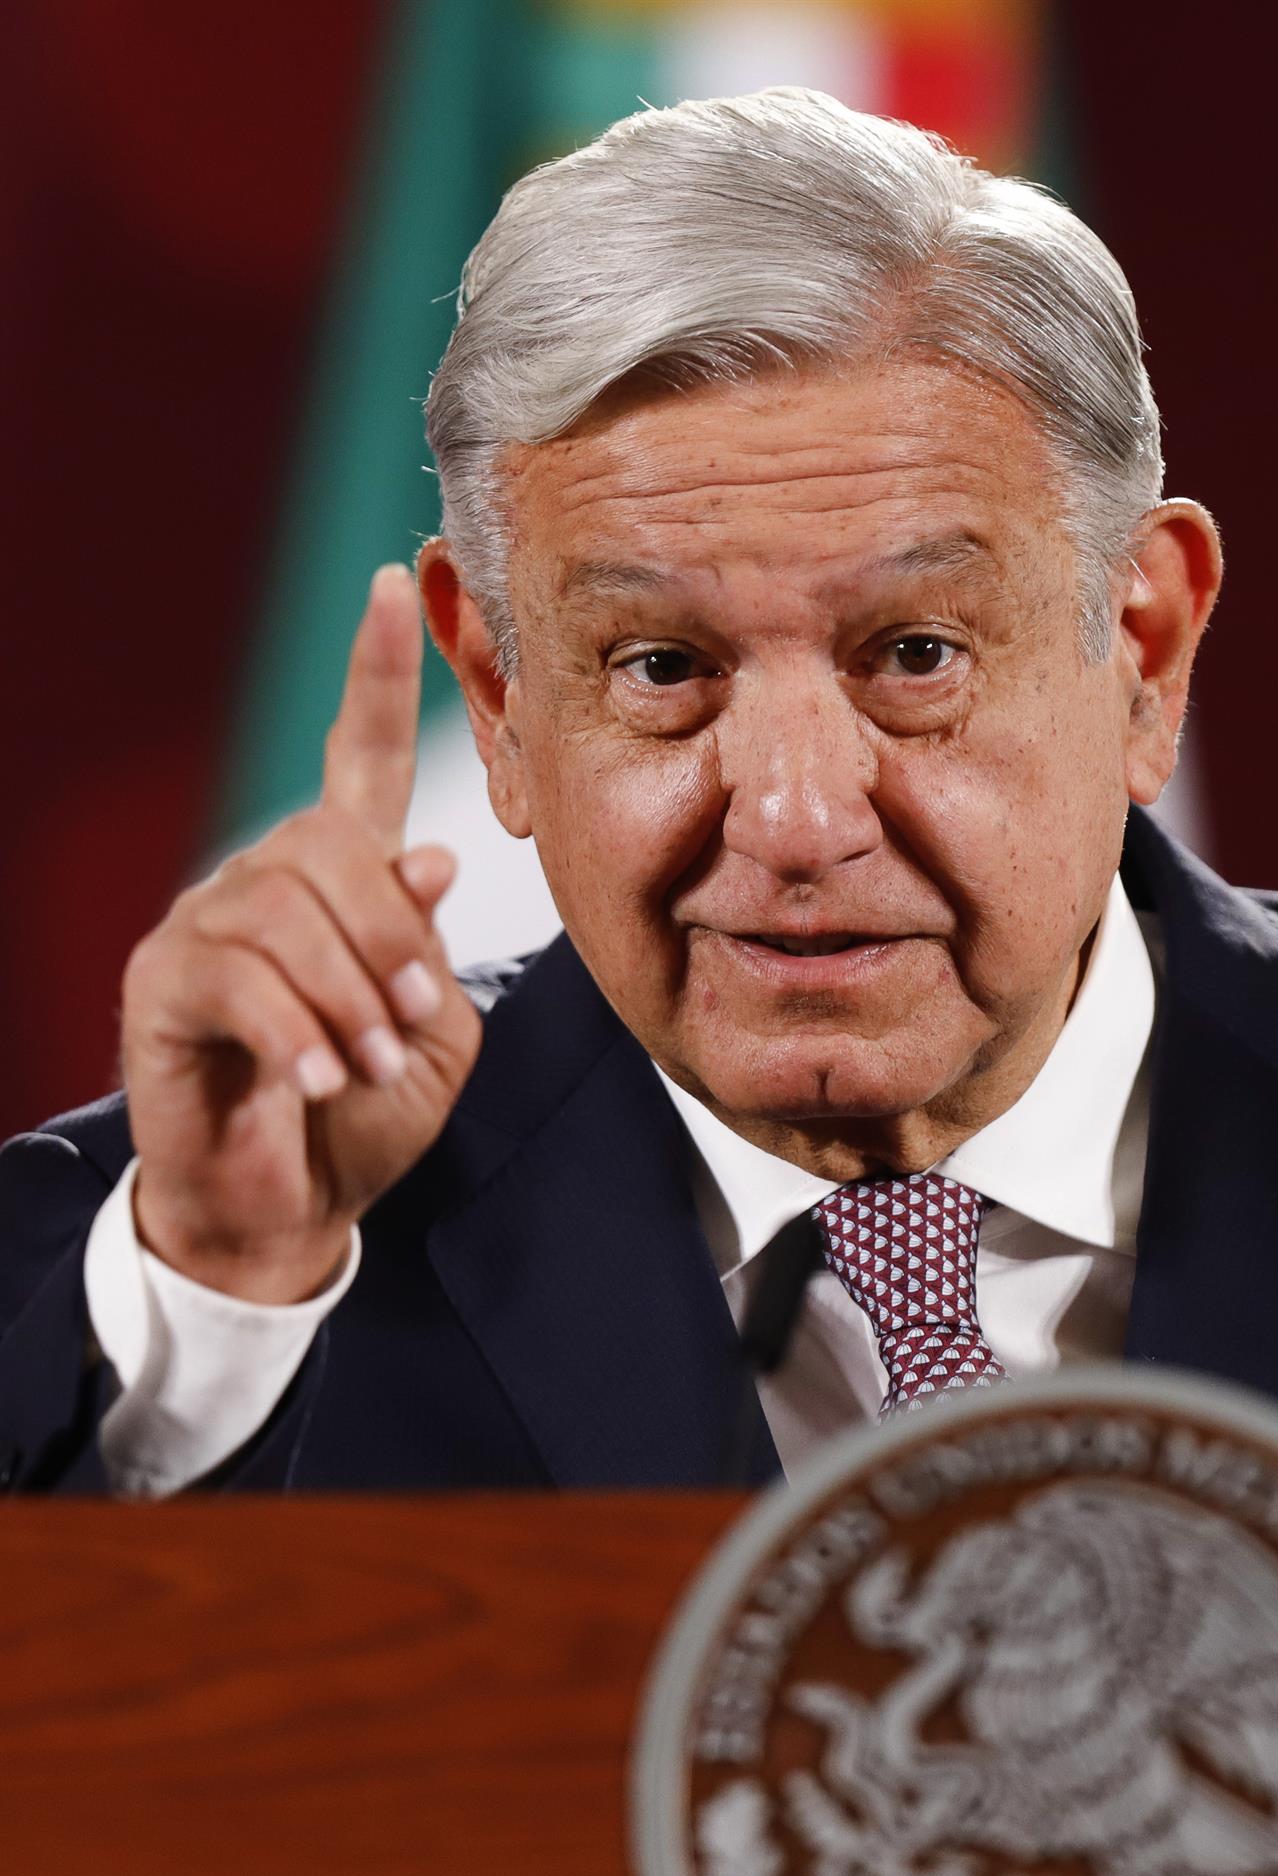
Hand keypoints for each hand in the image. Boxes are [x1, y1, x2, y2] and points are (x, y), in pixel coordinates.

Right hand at [123, 564, 482, 1302]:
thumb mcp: (431, 1028)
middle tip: (415, 1016)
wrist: (292, 1206)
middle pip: (329, 840)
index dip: (376, 671)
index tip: (398, 580)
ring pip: (282, 909)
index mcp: (341, 877)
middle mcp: (265, 880)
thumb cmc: (367, 1111)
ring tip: (374, 1063)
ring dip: (348, 995)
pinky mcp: (160, 986)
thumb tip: (427, 854)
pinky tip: (322, 1081)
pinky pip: (234, 976)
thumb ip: (428, 943)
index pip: (359, 754)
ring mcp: (204, 925)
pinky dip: (296, 1033)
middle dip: (390, 931)